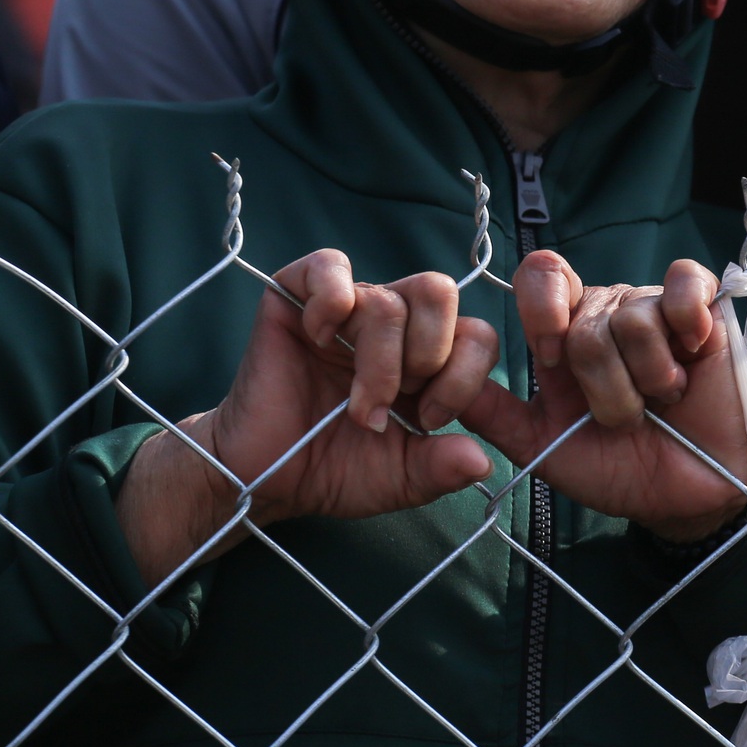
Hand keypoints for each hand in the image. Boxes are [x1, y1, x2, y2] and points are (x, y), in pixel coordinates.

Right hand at [114, 250, 497, 584]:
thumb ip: (440, 469)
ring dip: (378, 363)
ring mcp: (346, 304)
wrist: (264, 476)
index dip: (465, 374)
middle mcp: (392, 322)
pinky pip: (330, 266)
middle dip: (428, 356)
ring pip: (388, 299)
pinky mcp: (296, 294)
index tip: (431, 420)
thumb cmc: (332, 470)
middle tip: (397, 403)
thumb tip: (483, 461)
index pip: (475, 332)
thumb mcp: (398, 479)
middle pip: (439, 293)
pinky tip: (321, 339)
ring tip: (358, 408)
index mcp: (425, 357)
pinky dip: (332, 301)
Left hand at [458, 251, 746, 545]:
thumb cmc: (616, 468)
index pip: (540, 277)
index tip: (552, 363)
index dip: (542, 313)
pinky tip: (692, 353)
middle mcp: (608, 311)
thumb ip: (492, 414)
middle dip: (604, 385)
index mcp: (565, 332)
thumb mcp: (543, 445)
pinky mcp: (706, 310)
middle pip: (587, 320)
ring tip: (663, 403)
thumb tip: (433, 392)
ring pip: (635, 318)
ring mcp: (657, 307)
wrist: (687, 496)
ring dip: (647, 380)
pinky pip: (688, 284)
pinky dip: (688, 322)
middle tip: (625, 417)